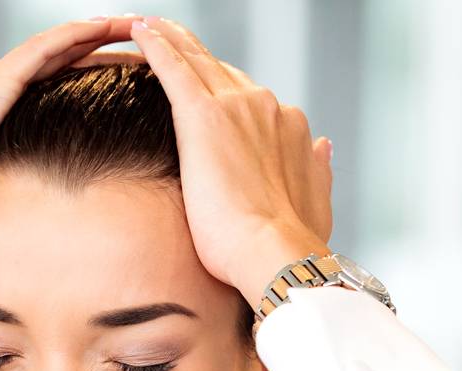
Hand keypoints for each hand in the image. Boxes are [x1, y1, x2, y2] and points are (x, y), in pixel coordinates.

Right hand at [0, 16, 141, 275]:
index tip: (125, 84)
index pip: (43, 89)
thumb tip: (28, 247)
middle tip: (146, 48)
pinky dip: (80, 34)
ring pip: (54, 46)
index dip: (84, 81)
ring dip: (98, 33)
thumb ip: (5, 210)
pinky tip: (112, 25)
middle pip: (54, 62)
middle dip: (99, 52)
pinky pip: (46, 48)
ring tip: (142, 26)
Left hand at [127, 16, 334, 303]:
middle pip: (221, 72)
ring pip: (196, 62)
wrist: (274, 253)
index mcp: (289, 128)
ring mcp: (235, 107)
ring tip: (148, 26)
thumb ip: (318, 170)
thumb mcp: (316, 203)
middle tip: (167, 38)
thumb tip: (323, 145)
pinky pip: (173, 69)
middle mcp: (267, 107)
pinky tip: (138, 30)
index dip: (226, 94)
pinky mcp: (203, 116)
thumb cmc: (291, 243)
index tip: (208, 92)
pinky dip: (155, 46)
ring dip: (171, 40)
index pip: (251, 101)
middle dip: (194, 56)